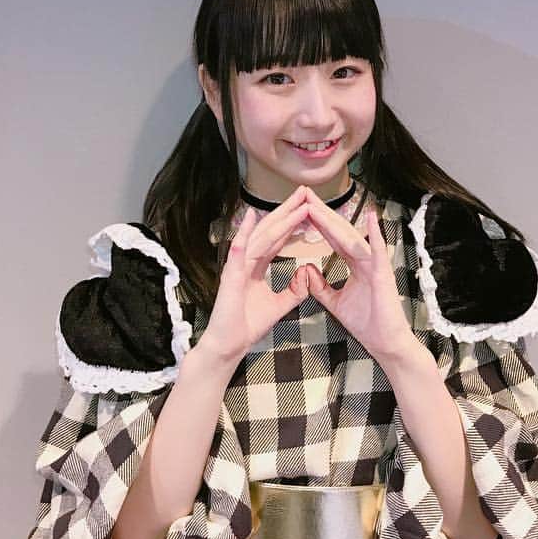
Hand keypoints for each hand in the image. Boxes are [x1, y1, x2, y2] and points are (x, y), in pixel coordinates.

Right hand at [196, 186, 313, 363]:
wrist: (228, 346)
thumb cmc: (246, 325)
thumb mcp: (279, 305)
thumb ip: (294, 290)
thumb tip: (307, 274)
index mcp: (256, 266)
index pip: (277, 238)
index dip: (292, 222)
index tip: (308, 206)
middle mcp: (246, 261)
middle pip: (270, 230)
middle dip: (287, 211)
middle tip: (304, 192)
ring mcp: (237, 267)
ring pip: (260, 237)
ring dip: (277, 219)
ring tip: (294, 202)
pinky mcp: (230, 277)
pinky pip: (238, 253)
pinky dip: (243, 234)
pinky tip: (250, 218)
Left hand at [301, 188, 416, 361]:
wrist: (386, 344)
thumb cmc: (368, 324)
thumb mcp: (335, 302)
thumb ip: (321, 286)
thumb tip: (306, 270)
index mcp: (356, 264)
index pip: (333, 238)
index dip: (317, 223)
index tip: (301, 207)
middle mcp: (366, 259)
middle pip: (340, 231)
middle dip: (322, 214)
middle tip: (304, 195)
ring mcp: (376, 265)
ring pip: (352, 237)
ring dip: (335, 220)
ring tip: (318, 204)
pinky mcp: (384, 274)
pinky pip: (379, 251)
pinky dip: (376, 234)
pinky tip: (371, 217)